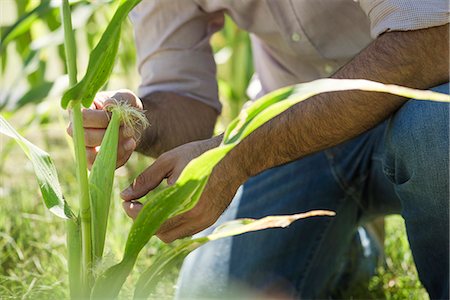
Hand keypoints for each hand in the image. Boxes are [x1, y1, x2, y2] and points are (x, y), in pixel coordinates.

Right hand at [66, 89, 143, 168]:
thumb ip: (115, 100)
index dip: (103, 119)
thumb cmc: (123, 106)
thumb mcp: (123, 97)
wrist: (133, 122)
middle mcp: (76, 131)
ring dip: (116, 147)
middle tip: (127, 129)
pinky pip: (103, 165)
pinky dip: (120, 156)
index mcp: (78, 111)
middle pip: (87, 137)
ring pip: (92, 156)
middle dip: (112, 134)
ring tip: (130, 138)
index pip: (83, 118)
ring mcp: (83, 148)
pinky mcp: (94, 162)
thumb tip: (107, 106)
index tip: (118, 115)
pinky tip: (130, 145)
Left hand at [120, 136, 242, 242]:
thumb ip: (146, 179)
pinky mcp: (209, 221)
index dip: (133, 212)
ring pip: (171, 235)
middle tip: (136, 204)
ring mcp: (204, 221)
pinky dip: (171, 224)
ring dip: (157, 225)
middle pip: (159, 232)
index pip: (150, 218)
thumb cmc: (200, 154)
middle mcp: (195, 216)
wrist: (234, 156)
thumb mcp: (169, 160)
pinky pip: (184, 231)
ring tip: (150, 206)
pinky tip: (168, 208)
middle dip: (143, 221)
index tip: (126, 201)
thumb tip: (124, 195)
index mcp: (183, 200)